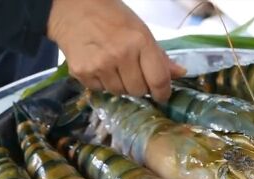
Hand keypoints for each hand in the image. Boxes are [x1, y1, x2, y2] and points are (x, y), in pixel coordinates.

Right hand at [47, 0, 185, 100]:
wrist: (72, 9)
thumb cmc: (111, 17)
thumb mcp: (141, 30)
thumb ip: (160, 55)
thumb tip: (180, 73)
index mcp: (140, 41)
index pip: (159, 80)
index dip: (163, 92)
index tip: (162, 94)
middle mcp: (120, 55)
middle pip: (139, 91)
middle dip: (140, 85)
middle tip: (134, 72)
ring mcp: (100, 65)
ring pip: (120, 92)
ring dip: (121, 84)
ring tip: (115, 66)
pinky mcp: (82, 73)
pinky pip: (101, 90)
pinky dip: (103, 83)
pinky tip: (100, 66)